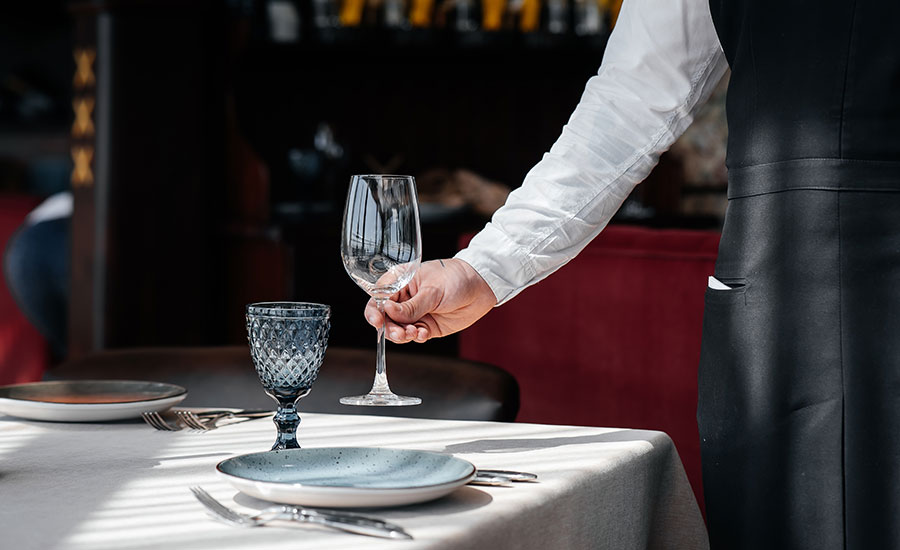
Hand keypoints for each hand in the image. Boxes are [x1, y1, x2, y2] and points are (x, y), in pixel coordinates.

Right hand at [364, 259, 496, 342]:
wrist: (481, 287)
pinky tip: (423, 334)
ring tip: (414, 333)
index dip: (375, 311)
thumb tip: (389, 312)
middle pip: (386, 318)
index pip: (379, 297)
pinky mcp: (427, 326)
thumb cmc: (456, 278)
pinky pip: (415, 335)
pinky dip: (416, 337)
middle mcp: (405, 299)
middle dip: (389, 328)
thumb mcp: (432, 290)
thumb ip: (411, 306)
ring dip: (402, 335)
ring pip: (399, 329)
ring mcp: (415, 314)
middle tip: (399, 333)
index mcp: (400, 282)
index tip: (377, 321)